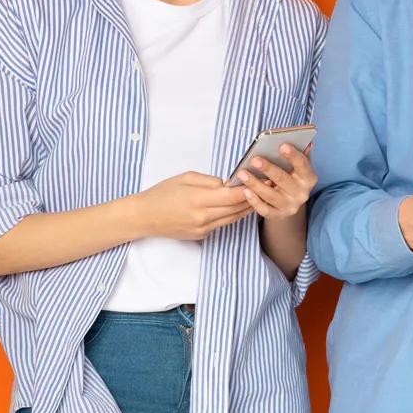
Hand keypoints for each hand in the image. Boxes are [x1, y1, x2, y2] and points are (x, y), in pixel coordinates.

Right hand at [132, 172, 253, 239]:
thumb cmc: (162, 193)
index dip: (251, 188)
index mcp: (199, 199)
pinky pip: (223, 223)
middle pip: (237, 208)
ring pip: (233, 218)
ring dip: (247, 207)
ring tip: (261, 196)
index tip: (265, 180)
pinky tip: (240, 206)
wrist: (143, 216)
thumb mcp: (186, 178)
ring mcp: (203, 228)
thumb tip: (229, 183)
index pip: (233, 196)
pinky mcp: (202, 235)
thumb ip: (210, 180)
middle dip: (254, 197)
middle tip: (270, 187)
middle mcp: (203, 217)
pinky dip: (233, 215)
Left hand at [233, 144, 317, 220]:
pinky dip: (254, 201)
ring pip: (271, 195)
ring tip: (242, 173)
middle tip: (254, 160)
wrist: (290, 201)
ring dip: (255, 184)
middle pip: (283, 179)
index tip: (282, 146)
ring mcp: (290, 206)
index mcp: (309, 178)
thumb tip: (307, 142)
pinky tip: (246, 190)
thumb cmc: (292, 177)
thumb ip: (301, 154)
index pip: (303, 165)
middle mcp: (302, 193)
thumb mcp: (298, 166)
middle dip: (268, 169)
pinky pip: (264, 210)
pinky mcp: (278, 215)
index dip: (293, 155)